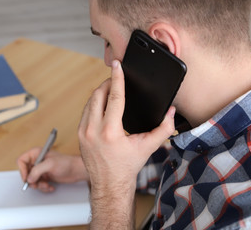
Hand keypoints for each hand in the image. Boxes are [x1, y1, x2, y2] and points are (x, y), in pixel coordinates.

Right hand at [17, 148, 87, 191]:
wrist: (77, 170)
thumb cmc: (66, 163)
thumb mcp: (50, 164)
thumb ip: (37, 170)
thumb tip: (29, 178)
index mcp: (36, 153)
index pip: (21, 161)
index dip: (22, 170)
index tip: (27, 178)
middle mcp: (37, 161)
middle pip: (26, 172)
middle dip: (32, 180)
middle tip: (37, 184)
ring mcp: (41, 169)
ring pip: (32, 180)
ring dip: (39, 185)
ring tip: (46, 185)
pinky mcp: (45, 176)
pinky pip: (39, 184)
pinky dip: (44, 187)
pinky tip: (51, 186)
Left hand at [78, 60, 175, 227]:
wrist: (109, 184)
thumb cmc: (127, 167)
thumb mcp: (148, 147)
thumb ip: (164, 129)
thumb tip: (171, 112)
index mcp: (111, 132)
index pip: (114, 96)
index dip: (117, 78)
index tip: (117, 65)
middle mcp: (93, 130)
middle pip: (98, 95)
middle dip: (107, 83)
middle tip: (116, 80)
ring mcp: (83, 132)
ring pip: (89, 102)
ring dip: (99, 93)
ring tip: (110, 91)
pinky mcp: (79, 135)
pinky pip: (85, 112)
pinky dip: (93, 104)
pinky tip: (101, 104)